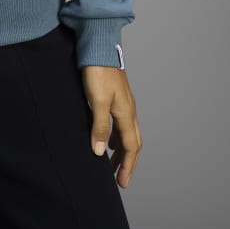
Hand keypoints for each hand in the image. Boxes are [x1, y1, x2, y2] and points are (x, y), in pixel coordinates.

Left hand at [80, 65, 141, 188]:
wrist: (98, 46)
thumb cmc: (98, 71)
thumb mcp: (97, 101)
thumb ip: (99, 126)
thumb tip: (100, 152)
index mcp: (126, 113)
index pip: (131, 147)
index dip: (127, 166)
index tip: (122, 183)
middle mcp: (128, 109)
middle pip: (132, 142)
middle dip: (127, 161)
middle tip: (120, 178)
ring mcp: (123, 102)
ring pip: (126, 132)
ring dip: (121, 149)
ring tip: (111, 161)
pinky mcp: (115, 95)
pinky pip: (120, 122)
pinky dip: (115, 135)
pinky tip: (106, 137)